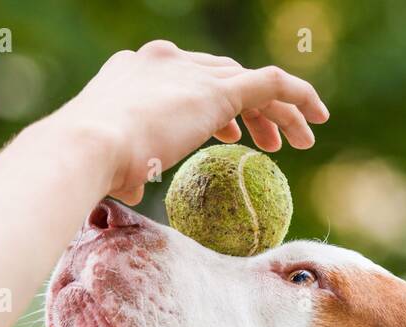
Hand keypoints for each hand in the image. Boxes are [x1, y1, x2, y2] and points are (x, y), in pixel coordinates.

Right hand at [55, 39, 328, 204]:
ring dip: (276, 112)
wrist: (87, 147)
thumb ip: (125, 170)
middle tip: (266, 144)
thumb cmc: (87, 166)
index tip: (228, 136)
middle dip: (247, 109)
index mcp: (134, 71)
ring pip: (249, 82)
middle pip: (221, 75)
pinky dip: (297, 97)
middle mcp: (165, 60)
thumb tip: (127, 187)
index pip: (185, 78)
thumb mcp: (109, 164)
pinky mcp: (219, 88)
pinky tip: (318, 118)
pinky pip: (271, 84)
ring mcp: (192, 71)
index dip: (212, 106)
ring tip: (297, 143)